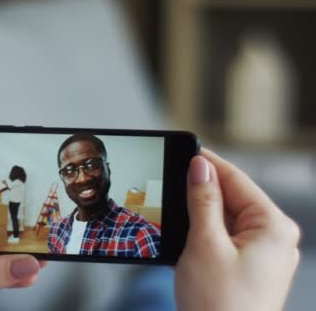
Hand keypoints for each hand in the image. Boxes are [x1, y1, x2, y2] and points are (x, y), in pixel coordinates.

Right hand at [175, 149, 300, 310]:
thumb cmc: (219, 304)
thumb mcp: (205, 244)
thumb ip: (203, 201)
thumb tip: (200, 166)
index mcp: (273, 227)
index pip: (237, 180)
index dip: (208, 163)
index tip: (185, 149)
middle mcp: (275, 238)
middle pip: (233, 198)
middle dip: (201, 191)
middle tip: (170, 181)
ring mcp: (264, 254)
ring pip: (227, 219)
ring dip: (201, 214)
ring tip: (174, 211)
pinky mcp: (250, 268)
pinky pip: (226, 238)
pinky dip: (205, 233)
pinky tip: (185, 235)